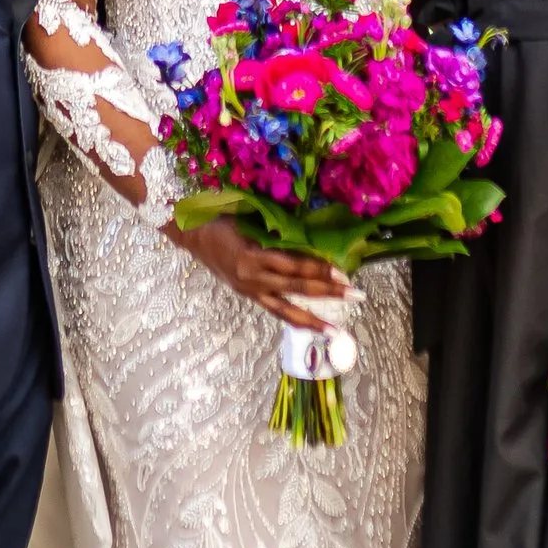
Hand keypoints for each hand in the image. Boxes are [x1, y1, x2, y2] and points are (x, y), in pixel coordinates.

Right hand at [169, 216, 352, 328]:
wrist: (191, 233)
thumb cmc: (220, 218)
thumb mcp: (248, 217)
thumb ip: (276, 230)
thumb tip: (311, 235)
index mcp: (252, 255)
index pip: (293, 265)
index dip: (318, 269)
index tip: (342, 272)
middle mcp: (252, 277)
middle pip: (297, 287)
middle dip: (328, 291)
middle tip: (356, 294)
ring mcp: (250, 289)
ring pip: (287, 309)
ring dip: (314, 319)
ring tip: (336, 330)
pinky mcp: (248, 294)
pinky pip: (275, 309)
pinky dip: (294, 318)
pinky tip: (311, 325)